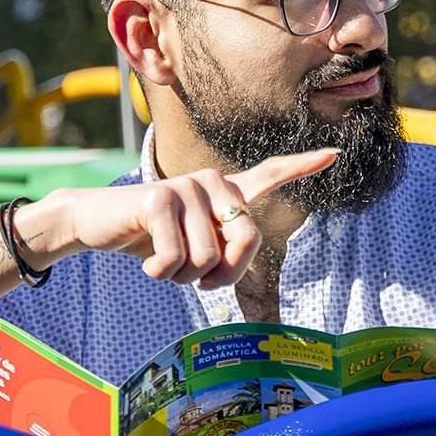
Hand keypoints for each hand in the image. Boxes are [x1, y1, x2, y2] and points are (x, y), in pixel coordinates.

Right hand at [26, 148, 337, 287]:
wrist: (100, 225)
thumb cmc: (152, 240)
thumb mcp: (193, 249)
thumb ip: (221, 252)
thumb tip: (226, 268)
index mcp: (224, 192)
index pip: (270, 174)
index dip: (303, 167)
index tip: (335, 154)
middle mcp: (211, 182)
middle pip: (245, 242)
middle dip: (223, 275)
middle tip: (197, 282)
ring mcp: (186, 187)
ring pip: (207, 258)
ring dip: (183, 276)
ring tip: (164, 261)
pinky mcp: (159, 199)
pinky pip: (175, 258)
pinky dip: (161, 272)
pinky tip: (148, 262)